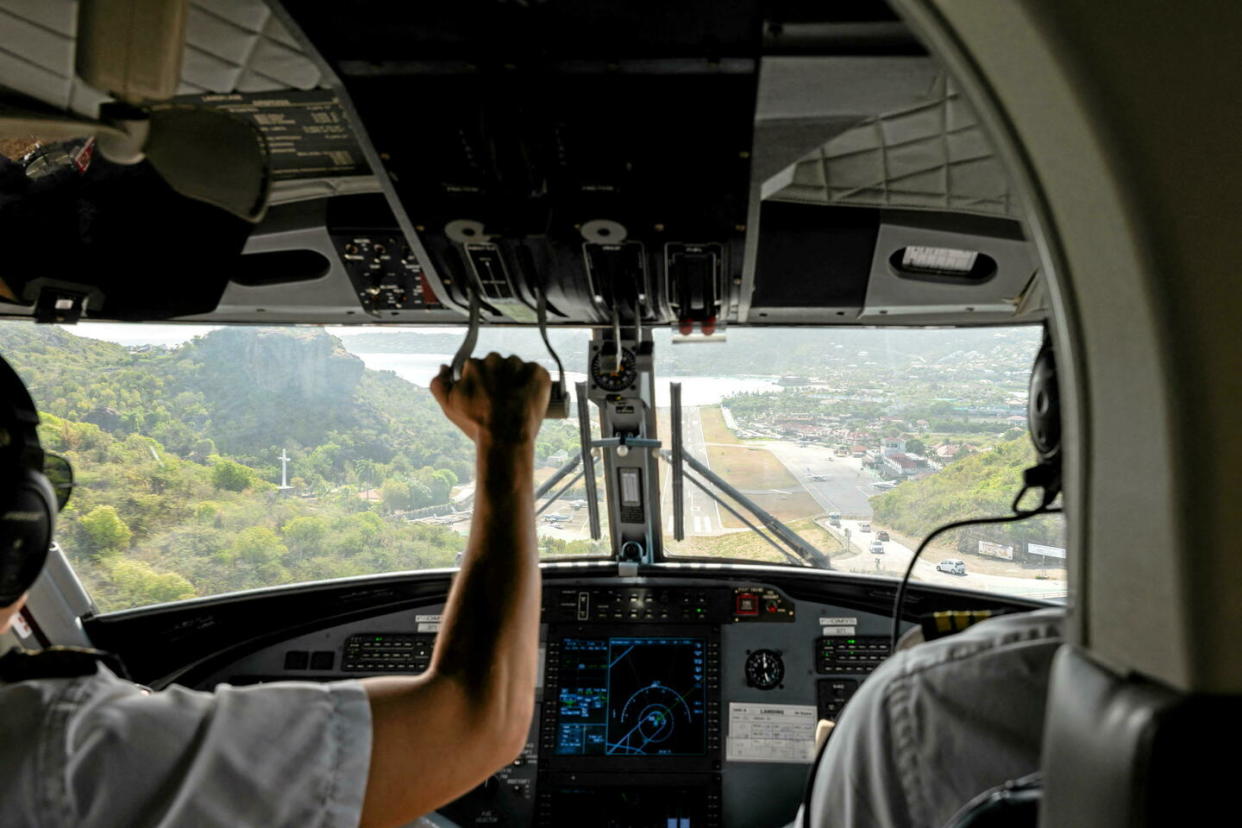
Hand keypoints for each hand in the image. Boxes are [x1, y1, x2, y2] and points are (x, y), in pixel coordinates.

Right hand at [430, 353, 550, 444]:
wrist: (505, 438)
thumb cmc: (476, 424)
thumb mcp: (448, 406)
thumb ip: (438, 383)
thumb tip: (444, 368)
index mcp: (473, 364)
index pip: (477, 367)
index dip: (482, 383)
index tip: (486, 396)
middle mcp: (495, 360)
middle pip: (498, 364)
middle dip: (499, 378)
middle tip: (501, 400)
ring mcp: (518, 365)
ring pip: (517, 367)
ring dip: (516, 379)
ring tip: (515, 402)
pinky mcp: (538, 373)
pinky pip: (535, 373)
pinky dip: (533, 383)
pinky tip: (527, 399)